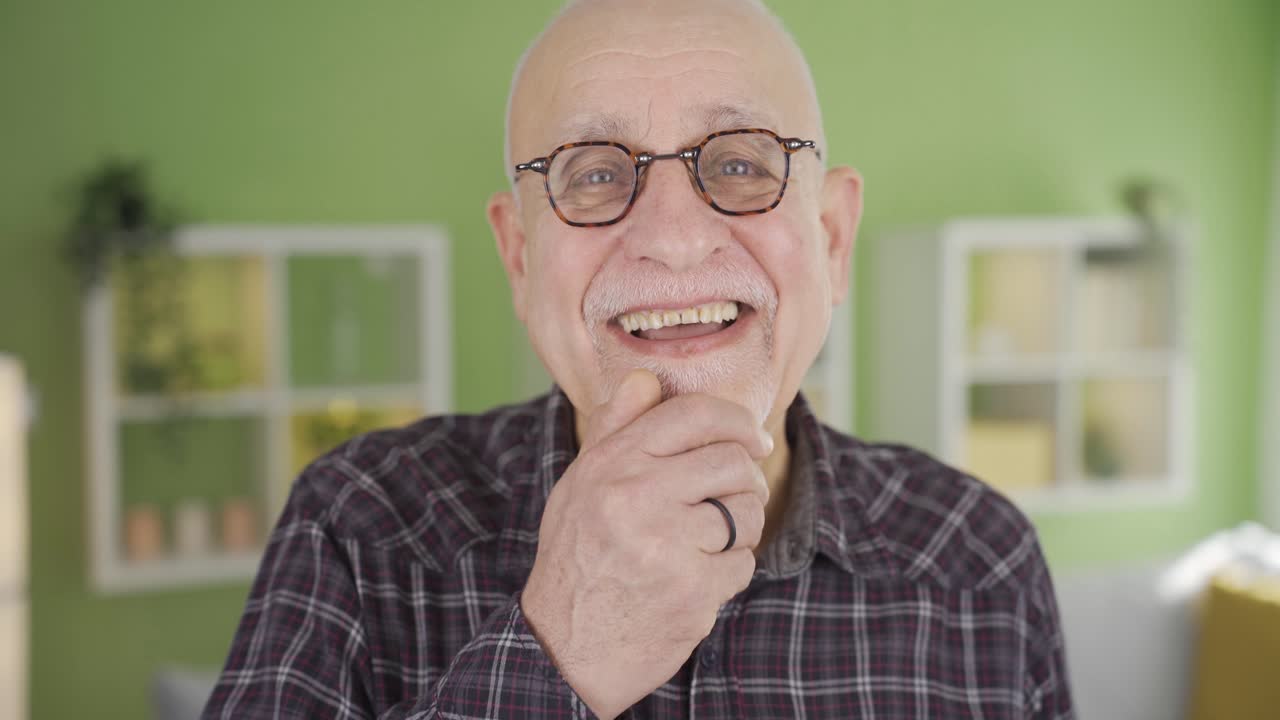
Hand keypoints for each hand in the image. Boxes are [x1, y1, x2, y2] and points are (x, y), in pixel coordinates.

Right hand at [520, 369, 772, 718]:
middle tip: (735, 497)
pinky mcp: (691, 589)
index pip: (694, 414)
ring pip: (746, 512)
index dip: (737, 421)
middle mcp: (636, 495)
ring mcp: (665, 543)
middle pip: (732, 461)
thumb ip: (615, 430)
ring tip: (708, 544)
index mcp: (611, 462)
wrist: (563, 648)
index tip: (753, 440)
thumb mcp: (580, 485)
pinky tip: (697, 581)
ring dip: (740, 528)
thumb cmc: (578, 559)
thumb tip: (646, 379)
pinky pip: (743, 562)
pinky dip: (729, 573)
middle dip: (745, 479)